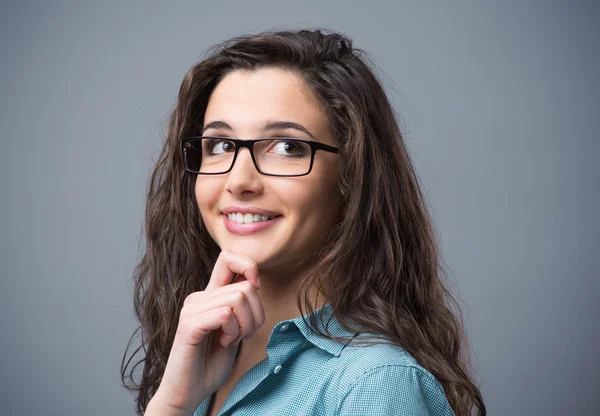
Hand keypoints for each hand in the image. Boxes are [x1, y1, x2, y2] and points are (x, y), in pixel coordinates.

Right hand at [147, 251, 264, 414]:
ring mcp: (192, 309)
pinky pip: (225, 314)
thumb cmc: (211, 362)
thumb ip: (241, 306)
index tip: (256, 289)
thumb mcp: (235, 329)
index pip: (228, 258)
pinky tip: (224, 343)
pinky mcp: (189, 325)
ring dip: (245, 326)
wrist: (188, 392)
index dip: (249, 266)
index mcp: (210, 295)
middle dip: (255, 315)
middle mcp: (199, 297)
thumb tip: (255, 284)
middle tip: (242, 334)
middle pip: (245, 287)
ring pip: (238, 298)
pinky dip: (233, 332)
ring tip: (231, 339)